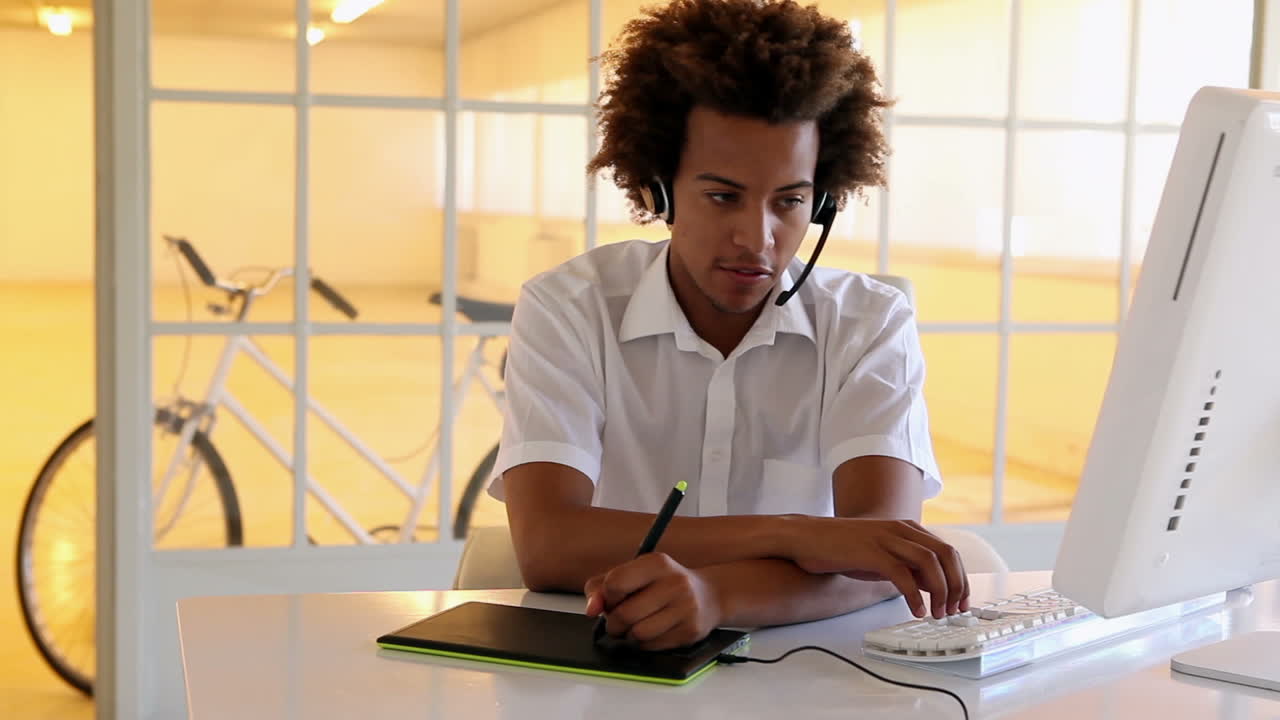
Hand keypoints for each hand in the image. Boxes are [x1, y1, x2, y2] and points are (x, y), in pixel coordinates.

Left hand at [583, 552, 721, 650]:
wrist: (709, 596)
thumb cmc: (662, 584)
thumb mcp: (634, 573)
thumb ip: (602, 586)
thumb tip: (591, 609)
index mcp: (657, 563)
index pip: (615, 583)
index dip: (606, 597)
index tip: (612, 599)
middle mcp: (675, 583)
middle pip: (624, 614)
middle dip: (614, 622)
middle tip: (619, 619)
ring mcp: (685, 608)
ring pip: (637, 634)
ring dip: (629, 635)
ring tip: (636, 625)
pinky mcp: (690, 631)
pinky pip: (652, 646)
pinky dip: (644, 643)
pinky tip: (653, 630)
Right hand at [784, 517, 968, 618]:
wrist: (805, 537)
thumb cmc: (842, 548)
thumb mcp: (881, 553)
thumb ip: (906, 564)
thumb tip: (931, 586)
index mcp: (907, 528)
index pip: (948, 551)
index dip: (960, 578)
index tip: (961, 601)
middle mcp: (901, 529)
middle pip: (946, 555)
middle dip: (956, 585)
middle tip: (954, 610)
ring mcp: (886, 539)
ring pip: (929, 564)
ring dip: (940, 592)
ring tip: (937, 614)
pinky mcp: (871, 552)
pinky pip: (902, 575)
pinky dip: (914, 595)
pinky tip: (915, 610)